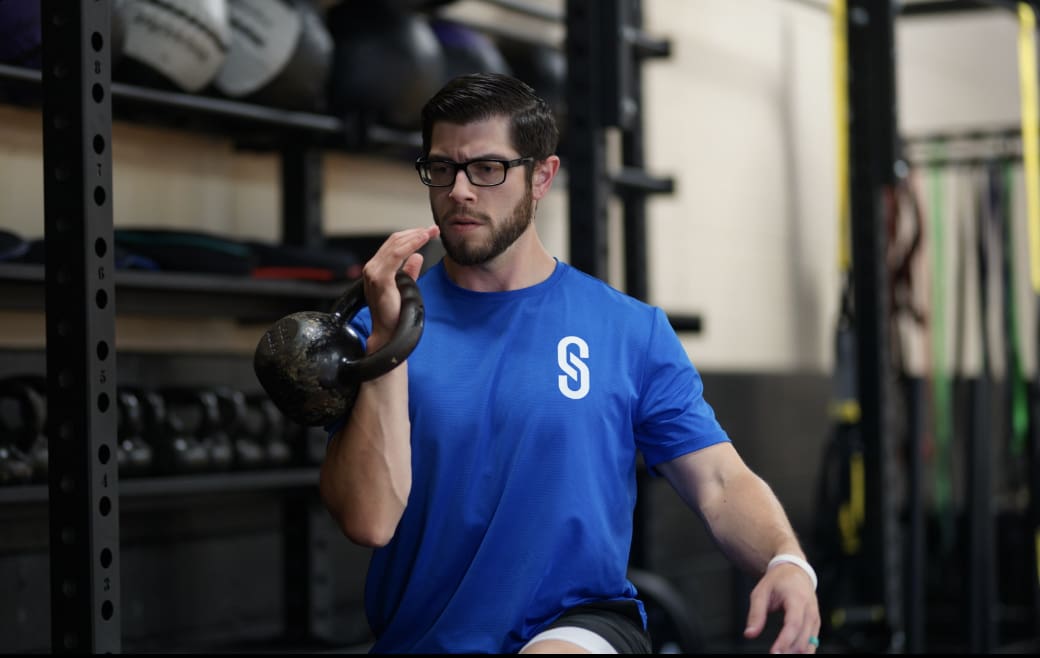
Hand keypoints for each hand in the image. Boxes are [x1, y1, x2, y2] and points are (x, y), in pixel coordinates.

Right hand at [360, 225, 438, 352]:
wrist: (389, 332)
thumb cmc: (395, 313)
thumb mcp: (405, 287)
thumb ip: (409, 271)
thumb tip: (418, 256)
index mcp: (376, 269)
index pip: (393, 245)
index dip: (411, 236)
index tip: (428, 232)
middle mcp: (372, 268)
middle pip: (394, 241)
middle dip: (415, 233)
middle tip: (433, 229)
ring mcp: (373, 272)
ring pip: (396, 245)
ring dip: (415, 236)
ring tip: (430, 232)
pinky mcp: (380, 278)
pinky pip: (396, 255)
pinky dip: (411, 245)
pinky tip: (422, 241)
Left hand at [742, 562, 820, 653]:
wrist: (794, 570)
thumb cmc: (777, 581)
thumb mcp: (761, 592)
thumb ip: (755, 614)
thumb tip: (749, 634)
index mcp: (796, 598)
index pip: (793, 624)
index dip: (785, 640)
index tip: (774, 653)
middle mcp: (810, 609)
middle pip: (803, 637)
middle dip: (790, 651)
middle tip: (775, 656)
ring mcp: (815, 617)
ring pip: (810, 642)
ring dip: (797, 653)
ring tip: (781, 656)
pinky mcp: (815, 623)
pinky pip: (813, 642)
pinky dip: (803, 651)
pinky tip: (792, 655)